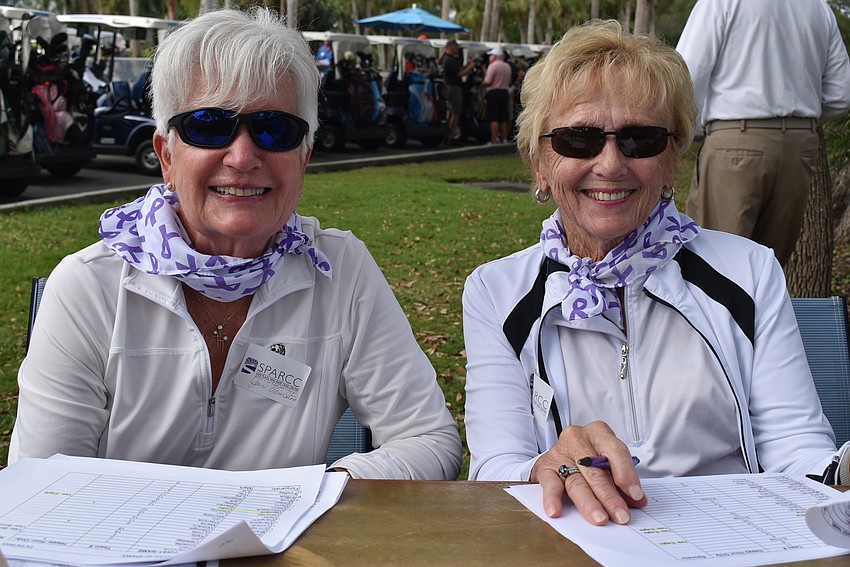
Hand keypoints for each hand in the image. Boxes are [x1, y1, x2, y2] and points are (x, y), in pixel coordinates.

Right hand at [530, 421, 645, 524]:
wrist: (561, 452)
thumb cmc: (589, 455)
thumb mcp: (607, 459)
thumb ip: (622, 479)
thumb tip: (637, 500)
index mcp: (598, 433)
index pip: (614, 450)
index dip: (626, 473)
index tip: (636, 495)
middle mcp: (578, 439)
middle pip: (596, 471)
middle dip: (610, 497)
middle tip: (621, 515)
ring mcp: (560, 453)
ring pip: (576, 481)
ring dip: (589, 503)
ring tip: (599, 518)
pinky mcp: (545, 467)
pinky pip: (549, 484)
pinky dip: (552, 498)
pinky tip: (556, 510)